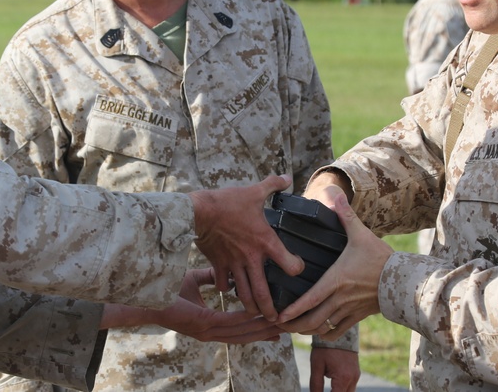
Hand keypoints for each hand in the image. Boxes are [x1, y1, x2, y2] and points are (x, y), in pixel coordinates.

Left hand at [156, 268, 283, 342]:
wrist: (147, 295)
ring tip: (278, 323)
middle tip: (287, 328)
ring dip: (259, 327)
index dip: (258, 329)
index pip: (239, 331)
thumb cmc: (167, 288)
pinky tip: (256, 313)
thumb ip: (212, 278)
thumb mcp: (196, 281)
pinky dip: (243, 318)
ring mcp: (206, 330)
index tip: (276, 325)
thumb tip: (228, 273)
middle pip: (244, 336)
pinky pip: (228, 321)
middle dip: (265, 332)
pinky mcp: (201, 323)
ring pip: (239, 331)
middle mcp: (210, 333)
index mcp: (209, 326)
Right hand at [190, 175, 303, 320]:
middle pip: (263, 293)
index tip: (298, 268)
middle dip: (270, 309)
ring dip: (250, 306)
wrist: (199, 212)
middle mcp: (251, 258)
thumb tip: (285, 177)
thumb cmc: (228, 203)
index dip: (297, 269)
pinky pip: (223, 284)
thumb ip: (272, 185)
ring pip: (243, 294)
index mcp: (265, 241)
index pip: (289, 264)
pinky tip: (230, 291)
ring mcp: (233, 264)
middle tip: (277, 319)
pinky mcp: (218, 264)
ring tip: (255, 313)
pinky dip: (227, 289)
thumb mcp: (253, 191)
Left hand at [277, 185, 391, 332]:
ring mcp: (349, 310)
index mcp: (336, 280)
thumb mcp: (361, 234)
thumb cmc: (380, 257)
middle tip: (278, 324)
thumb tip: (335, 194)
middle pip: (313, 319)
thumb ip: (345, 215)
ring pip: (323, 328)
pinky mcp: (357, 317)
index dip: (293, 310)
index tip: (278, 315)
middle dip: (293, 325)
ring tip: (292, 329)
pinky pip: (337, 332)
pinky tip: (316, 331)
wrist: (404, 279)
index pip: (310, 299)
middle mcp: (340, 298)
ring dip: (306, 330)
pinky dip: (324, 334)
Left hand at [309, 347, 359, 391]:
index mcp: (343, 378)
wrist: (336, 330)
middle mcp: (353, 379)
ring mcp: (356, 376)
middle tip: (325, 389)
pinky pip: (350, 386)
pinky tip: (333, 384)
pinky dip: (342, 388)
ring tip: (328, 387)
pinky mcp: (357, 372)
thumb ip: (315, 384)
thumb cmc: (325, 347)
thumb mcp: (316, 365)